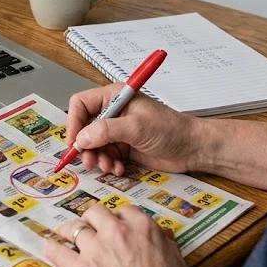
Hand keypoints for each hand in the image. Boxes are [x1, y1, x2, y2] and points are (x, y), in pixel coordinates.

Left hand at [44, 205, 190, 266]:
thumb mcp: (177, 263)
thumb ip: (165, 244)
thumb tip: (162, 236)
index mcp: (143, 228)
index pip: (126, 210)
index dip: (119, 217)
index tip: (115, 224)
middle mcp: (117, 232)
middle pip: (96, 212)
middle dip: (92, 219)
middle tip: (91, 228)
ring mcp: (96, 248)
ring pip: (74, 227)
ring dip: (69, 230)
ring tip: (65, 234)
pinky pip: (58, 251)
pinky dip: (52, 248)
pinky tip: (50, 247)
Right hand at [67, 83, 201, 175]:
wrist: (192, 148)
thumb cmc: (170, 129)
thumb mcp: (136, 127)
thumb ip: (106, 131)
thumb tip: (81, 138)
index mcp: (115, 97)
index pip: (81, 104)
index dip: (74, 123)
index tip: (74, 142)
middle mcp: (113, 113)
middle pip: (84, 128)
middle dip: (85, 146)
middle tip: (89, 161)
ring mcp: (118, 131)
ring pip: (93, 145)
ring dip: (97, 158)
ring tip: (108, 166)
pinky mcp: (124, 147)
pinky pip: (105, 156)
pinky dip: (108, 164)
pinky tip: (119, 169)